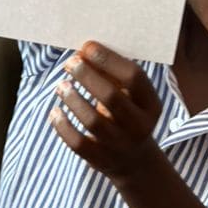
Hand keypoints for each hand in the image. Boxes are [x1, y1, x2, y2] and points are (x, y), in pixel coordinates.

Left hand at [50, 42, 162, 179]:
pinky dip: (62, 126)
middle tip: (70, 63)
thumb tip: (83, 53)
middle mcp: (139, 126)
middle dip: (87, 76)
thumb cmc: (127, 116)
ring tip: (62, 86)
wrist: (134, 161)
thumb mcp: (131, 98)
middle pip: (111, 97)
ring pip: (93, 121)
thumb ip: (112, 76)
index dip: (108, 59)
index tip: (87, 47)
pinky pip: (77, 143)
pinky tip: (55, 111)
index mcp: (151, 104)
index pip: (134, 77)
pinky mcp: (100, 160)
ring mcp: (120, 145)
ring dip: (73, 99)